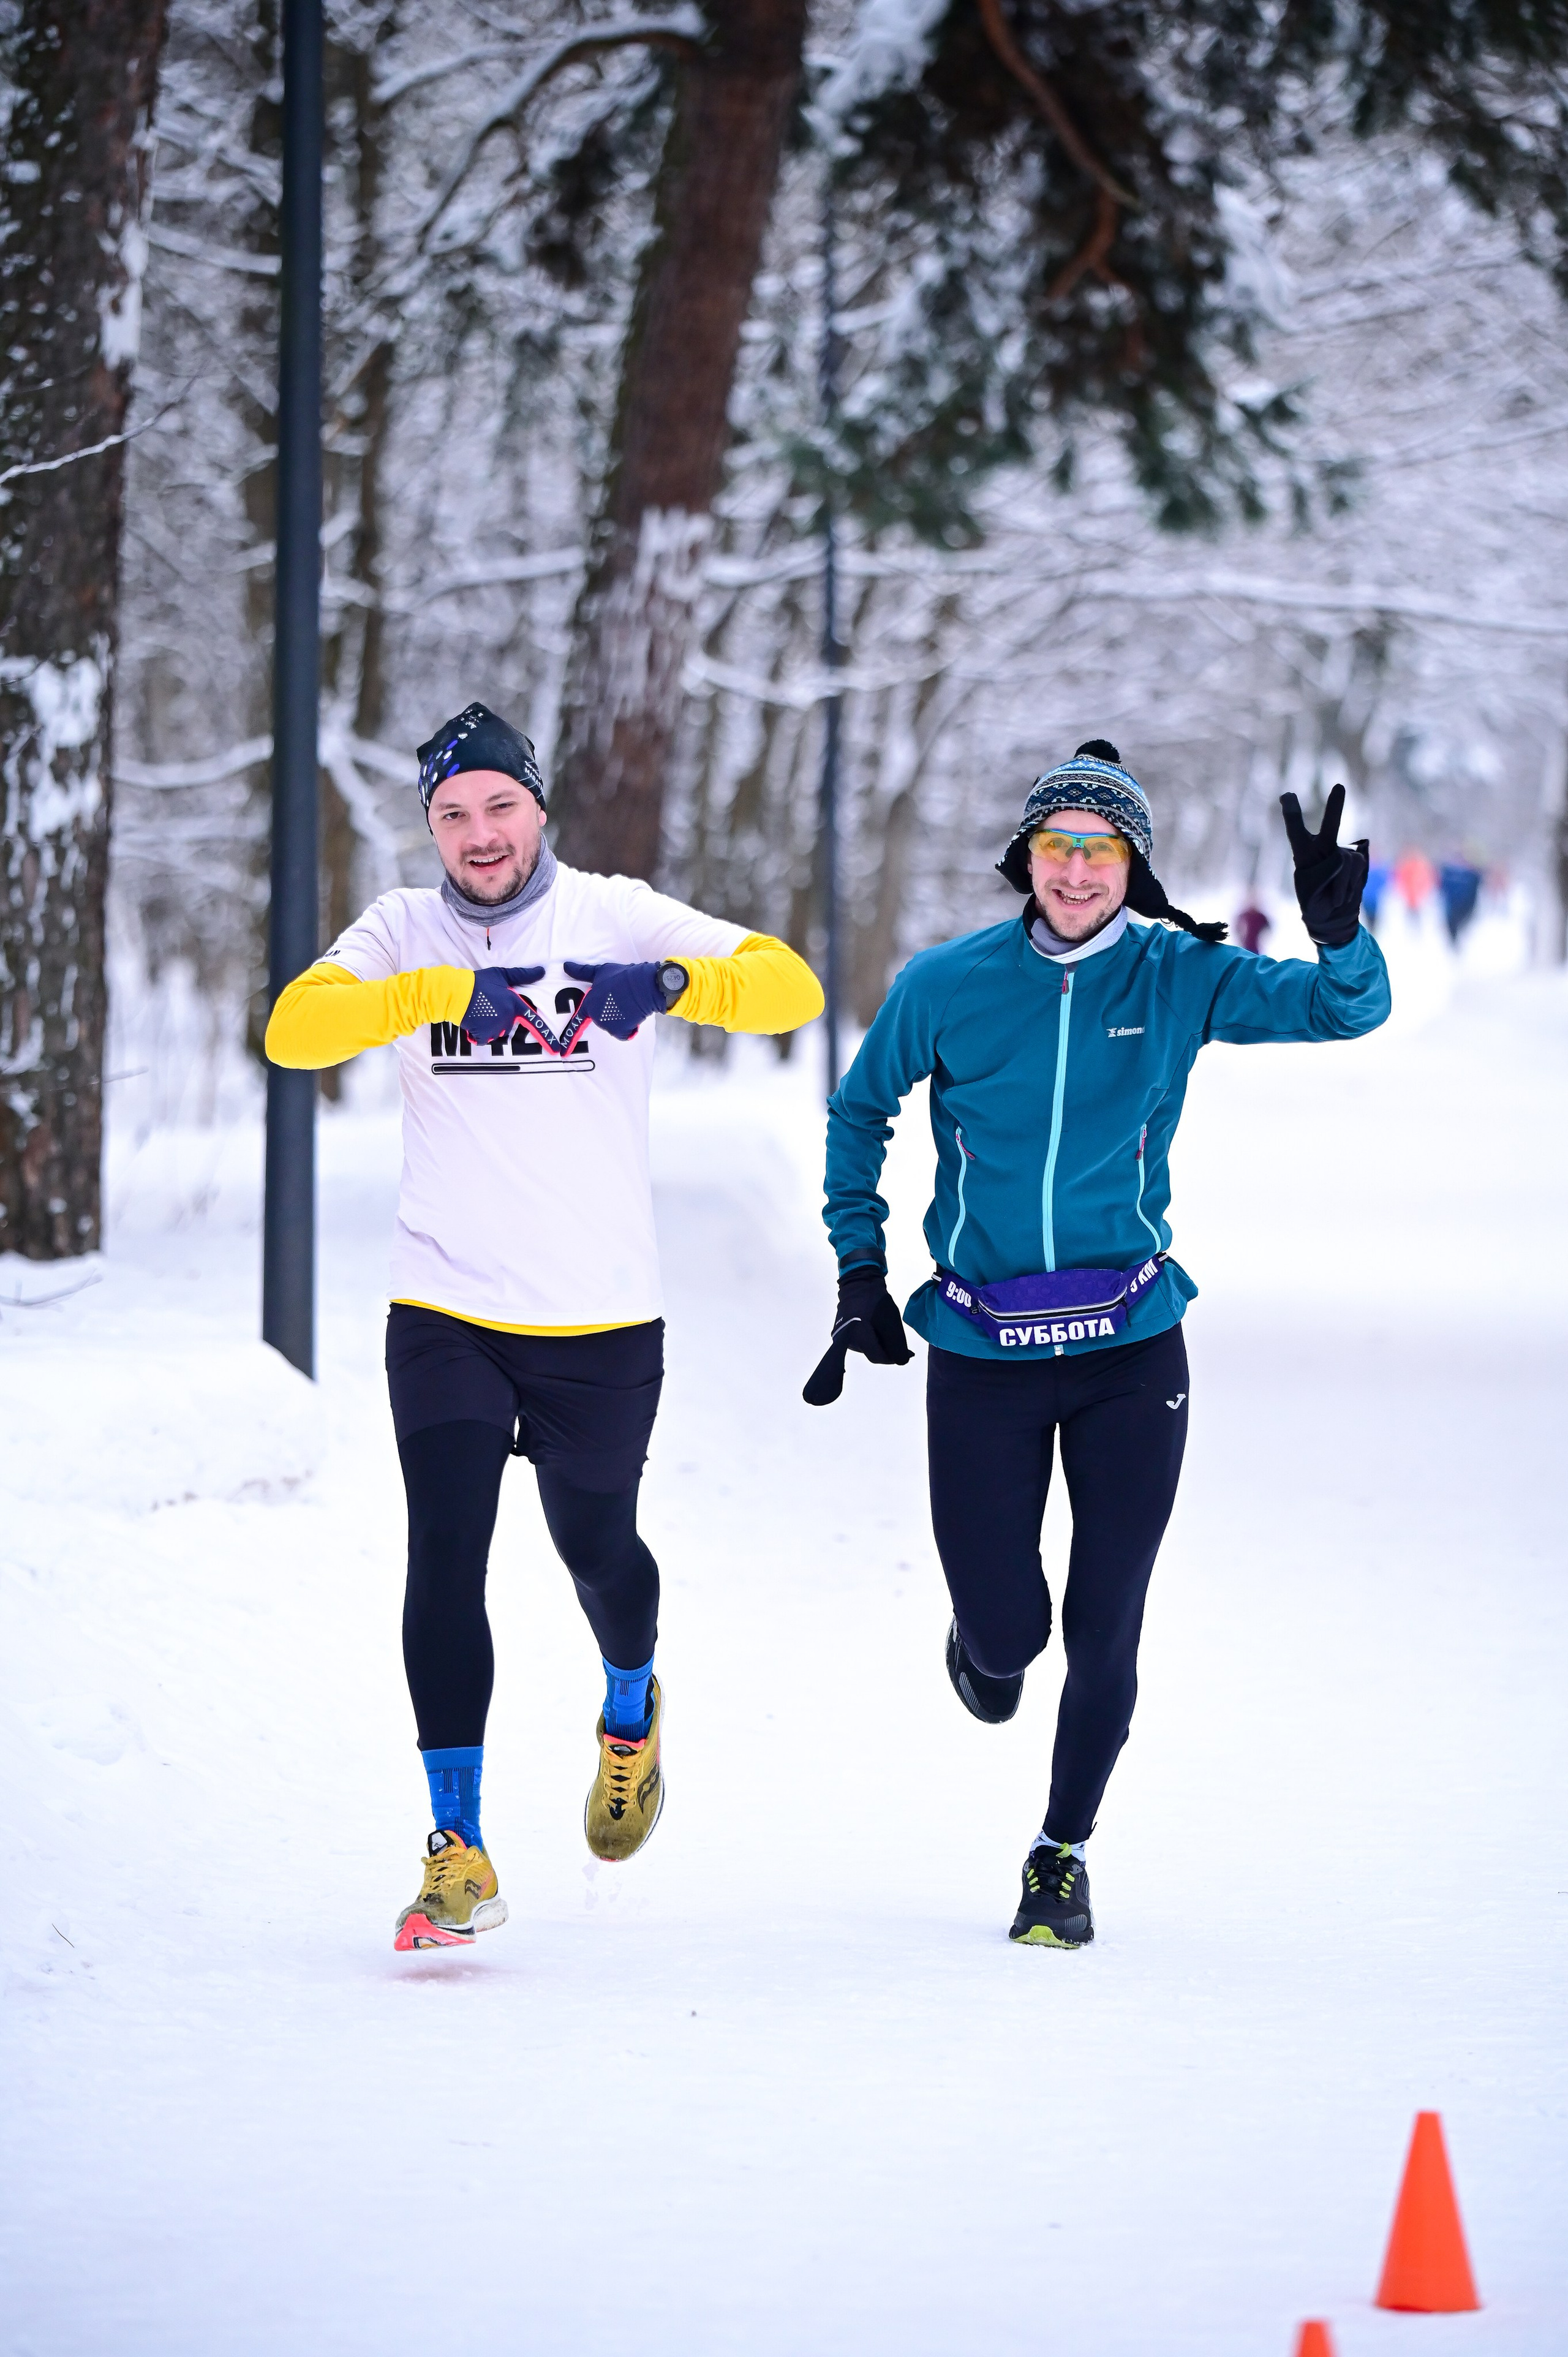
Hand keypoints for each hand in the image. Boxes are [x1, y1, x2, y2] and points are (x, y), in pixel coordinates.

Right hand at [461, 965, 545, 1044]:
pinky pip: (485, 1039)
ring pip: (497, 1032)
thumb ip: (522, 975)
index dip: (546, 1037)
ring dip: (490, 1026)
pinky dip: (479, 1033)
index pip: (534, 1021)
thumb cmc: (479, 982)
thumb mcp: (501, 974)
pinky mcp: (484, 1035)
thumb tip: (542, 971)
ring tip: (480, 1012)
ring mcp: (496, 1028)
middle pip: (509, 1025)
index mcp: (515, 1004)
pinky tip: (474, 1020)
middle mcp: (508, 1018)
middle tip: (488, 1005)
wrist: (456, 992)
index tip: (556, 1051)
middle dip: (501, 1018)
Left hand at [561, 959, 671, 1042]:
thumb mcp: (600, 971)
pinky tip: (634, 1014)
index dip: (569, 1038)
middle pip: (602, 1020)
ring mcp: (607, 1025)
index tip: (563, 1053)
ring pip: (615, 1027)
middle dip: (611, 1013)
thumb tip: (565, 966)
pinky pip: (625, 1033)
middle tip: (620, 1000)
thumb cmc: (622, 976)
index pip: (577, 1023)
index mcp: (589, 1004)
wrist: (642, 985)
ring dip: (622, 1019)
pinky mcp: (620, 1031)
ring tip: (629, 1005)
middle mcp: (596, 1017)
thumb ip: (582, 972)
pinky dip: (631, 1027)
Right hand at [802, 1266, 912, 1405]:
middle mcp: (846, 1341)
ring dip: (877, 1342)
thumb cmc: (875, 1301)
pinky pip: (859, 1342)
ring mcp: (841, 1337)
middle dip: (886, 1347)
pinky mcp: (840, 1332)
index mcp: (859, 1337)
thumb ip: (897, 1345)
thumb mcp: (892, 1322)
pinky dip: (869, 1338)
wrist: (857, 1284)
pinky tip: (873, 1325)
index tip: (905, 1351)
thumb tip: (901, 1361)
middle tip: (893, 1333)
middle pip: (872, 1353)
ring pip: (866, 1348)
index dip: (893, 1356)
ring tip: (881, 1326)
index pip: (878, 1357)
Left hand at [1279, 784, 1369, 947]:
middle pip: (1330, 827)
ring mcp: (1341, 852)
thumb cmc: (1315, 904)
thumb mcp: (1312, 894)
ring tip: (1334, 895)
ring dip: (1341, 884)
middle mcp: (1323, 848)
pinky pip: (1357, 868)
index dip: (1293, 814)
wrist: (1333, 916)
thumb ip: (1326, 874)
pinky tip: (1345, 891)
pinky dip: (1351, 884)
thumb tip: (1346, 856)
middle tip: (1340, 787)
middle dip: (1336, 808)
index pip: (1296, 832)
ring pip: (1346, 861)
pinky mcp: (1357, 859)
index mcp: (1303, 854)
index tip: (1287, 796)